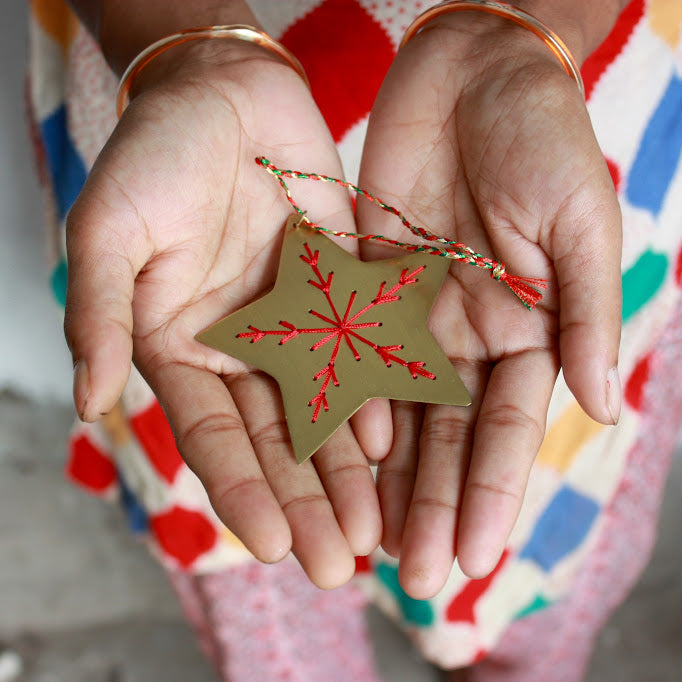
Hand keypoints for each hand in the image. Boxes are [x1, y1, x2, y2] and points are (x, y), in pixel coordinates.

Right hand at [64, 41, 386, 587]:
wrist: (224, 94)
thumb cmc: (156, 155)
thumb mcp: (111, 230)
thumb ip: (99, 313)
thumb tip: (87, 401)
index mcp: (181, 346)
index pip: (212, 436)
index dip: (240, 492)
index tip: (272, 545)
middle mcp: (239, 347)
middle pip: (275, 440)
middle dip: (305, 503)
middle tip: (337, 565)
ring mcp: (293, 324)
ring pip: (322, 411)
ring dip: (347, 472)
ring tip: (374, 531)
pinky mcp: (338, 292)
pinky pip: (359, 355)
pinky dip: (375, 398)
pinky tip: (394, 446)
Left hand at [358, 14, 621, 597]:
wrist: (470, 73)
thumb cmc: (540, 135)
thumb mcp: (577, 220)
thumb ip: (584, 313)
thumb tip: (600, 408)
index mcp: (528, 329)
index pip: (506, 429)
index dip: (490, 493)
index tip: (470, 556)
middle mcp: (468, 336)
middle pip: (447, 438)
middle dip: (430, 504)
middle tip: (410, 576)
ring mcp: (414, 318)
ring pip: (396, 413)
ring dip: (384, 479)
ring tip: (368, 541)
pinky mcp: (366, 290)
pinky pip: (351, 360)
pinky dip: (343, 411)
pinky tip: (332, 461)